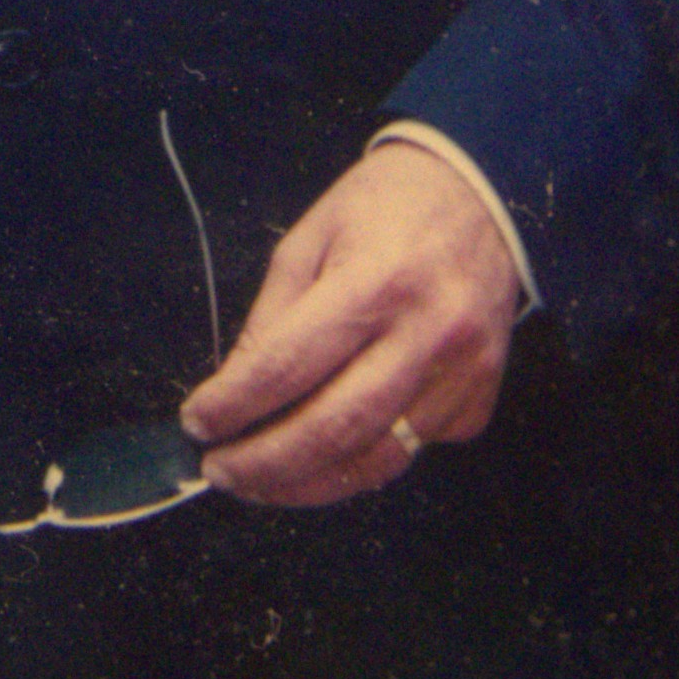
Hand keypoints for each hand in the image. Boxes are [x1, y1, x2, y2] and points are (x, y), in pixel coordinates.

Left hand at [179, 144, 517, 504]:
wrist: (481, 194)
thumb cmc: (385, 207)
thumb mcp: (311, 238)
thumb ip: (273, 317)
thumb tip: (235, 392)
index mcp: (377, 281)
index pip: (288, 365)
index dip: (234, 404)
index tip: (197, 424)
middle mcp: (428, 333)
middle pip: (335, 429)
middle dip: (265, 465)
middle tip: (222, 472)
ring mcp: (463, 374)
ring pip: (378, 460)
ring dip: (309, 484)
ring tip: (262, 483)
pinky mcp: (480, 400)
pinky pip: (414, 450)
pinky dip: (362, 463)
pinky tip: (327, 455)